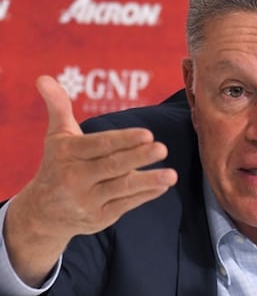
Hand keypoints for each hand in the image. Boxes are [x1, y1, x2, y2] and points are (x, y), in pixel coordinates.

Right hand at [3, 75, 177, 285]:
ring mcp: (87, 200)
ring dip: (148, 180)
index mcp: (66, 154)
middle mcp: (74, 177)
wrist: (43, 212)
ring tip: (172, 175)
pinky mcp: (99, 217)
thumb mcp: (56, 137)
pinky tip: (162, 186)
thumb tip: (44, 77)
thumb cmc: (58, 165)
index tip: (147, 134)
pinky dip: (145, 195)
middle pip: (112, 166)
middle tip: (163, 148)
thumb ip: (58, 107)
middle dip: (138, 157)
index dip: (123, 140)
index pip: (99, 145)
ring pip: (122, 188)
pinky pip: (126, 204)